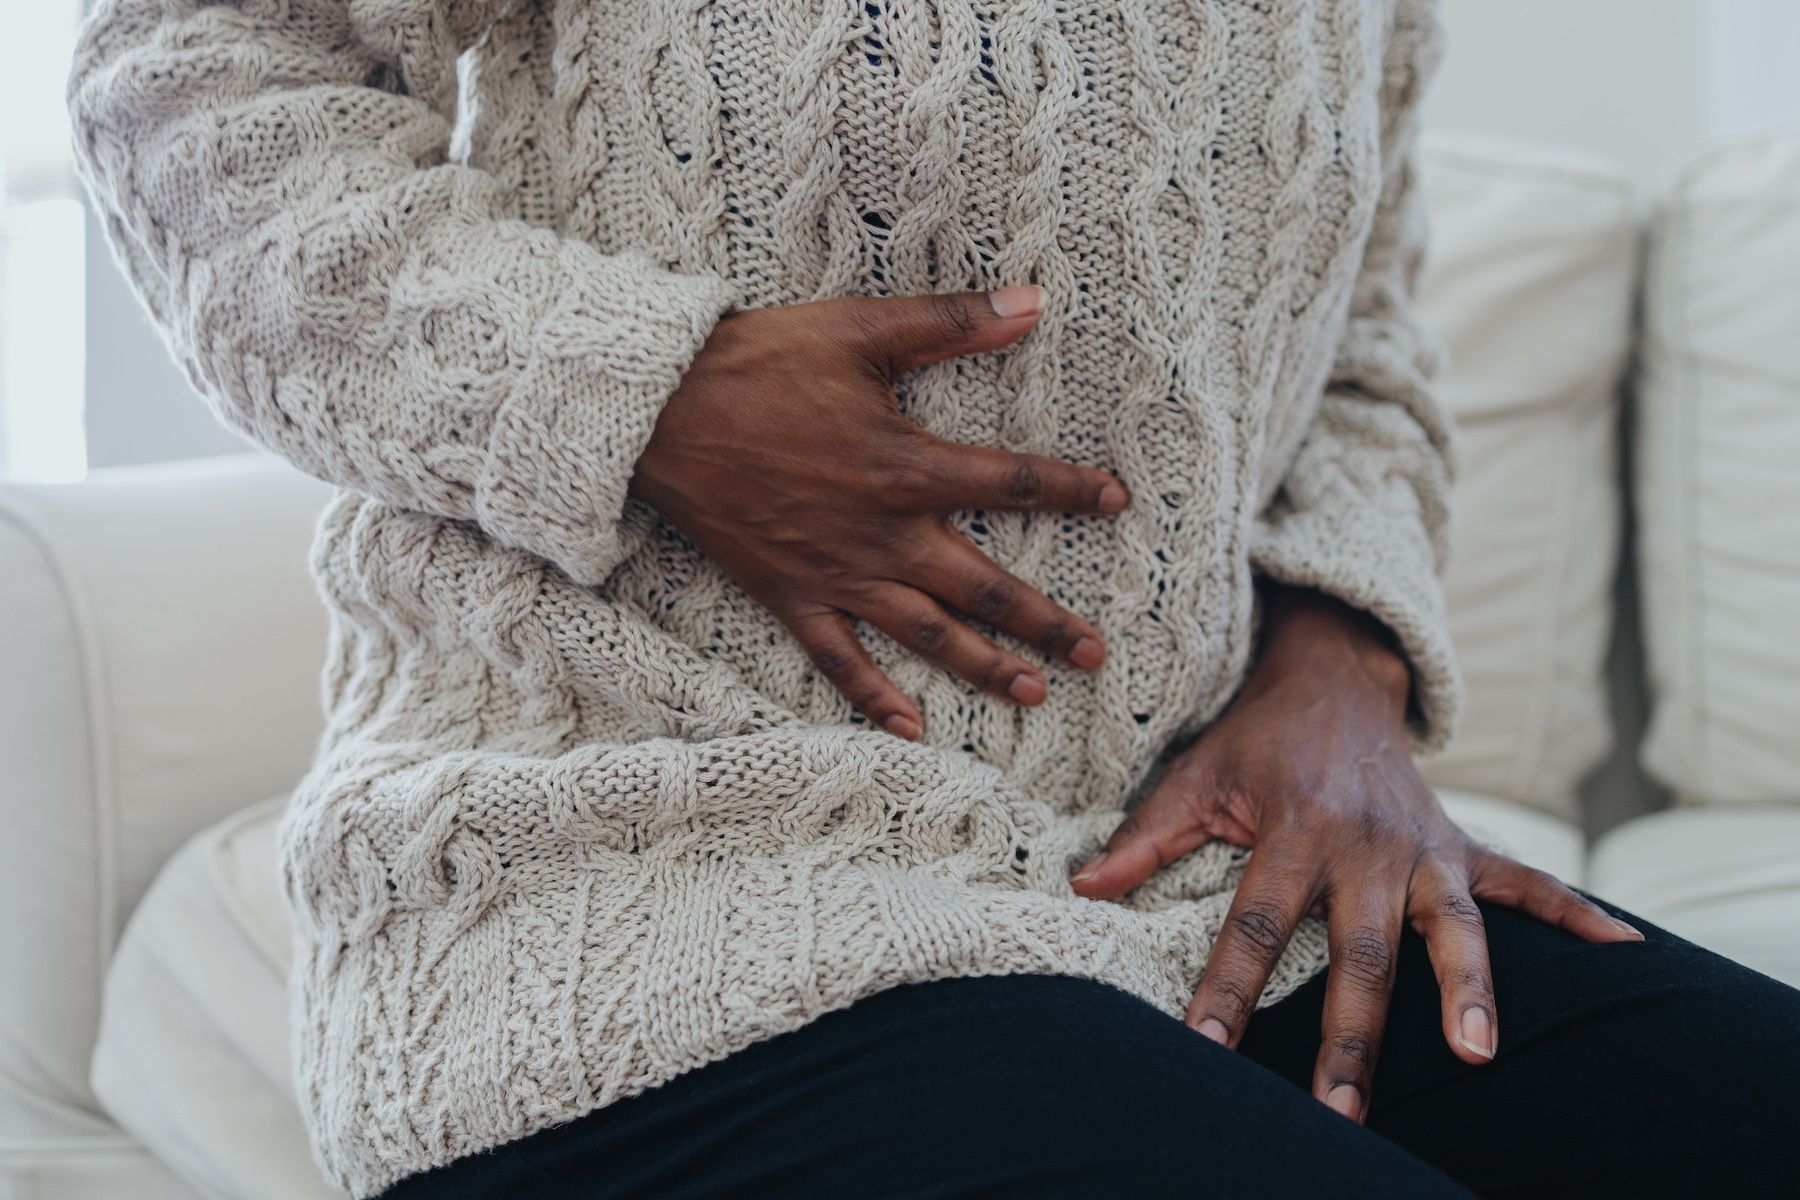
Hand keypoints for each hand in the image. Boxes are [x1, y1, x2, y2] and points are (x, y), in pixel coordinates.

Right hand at [630, 286, 1128, 739]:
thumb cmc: (758, 363)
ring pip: (926, 633)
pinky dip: (873, 696)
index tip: (1118, 501)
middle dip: (1044, 622)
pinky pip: (838, 659)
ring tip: (1036, 694)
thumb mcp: (860, 330)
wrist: (659, 412)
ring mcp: (835, 573)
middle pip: (982, 587)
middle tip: (1096, 654)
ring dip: (984, 667)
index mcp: (905, 466)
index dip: (1072, 492)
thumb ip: (951, 322)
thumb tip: (1035, 300)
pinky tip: (911, 728)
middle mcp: (882, 533)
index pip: (1012, 485)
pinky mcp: (790, 595)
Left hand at [1069, 583, 1642, 1121]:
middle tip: (1336, 1111)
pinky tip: (1625, 948)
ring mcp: (1421, 847)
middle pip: (1356, 953)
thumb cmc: (1255, 737)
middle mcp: (1365, 845)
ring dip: (1466, 990)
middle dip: (1348, 1036)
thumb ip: (1146, 836)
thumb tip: (1083, 890)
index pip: (1253, 925)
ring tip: (1476, 1054)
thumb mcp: (1195, 774)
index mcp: (1293, 831)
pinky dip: (1574, 912)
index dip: (1225, 989)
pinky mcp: (1459, 845)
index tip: (1203, 1051)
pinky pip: (1524, 881)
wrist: (1333, 673)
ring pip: (1451, 928)